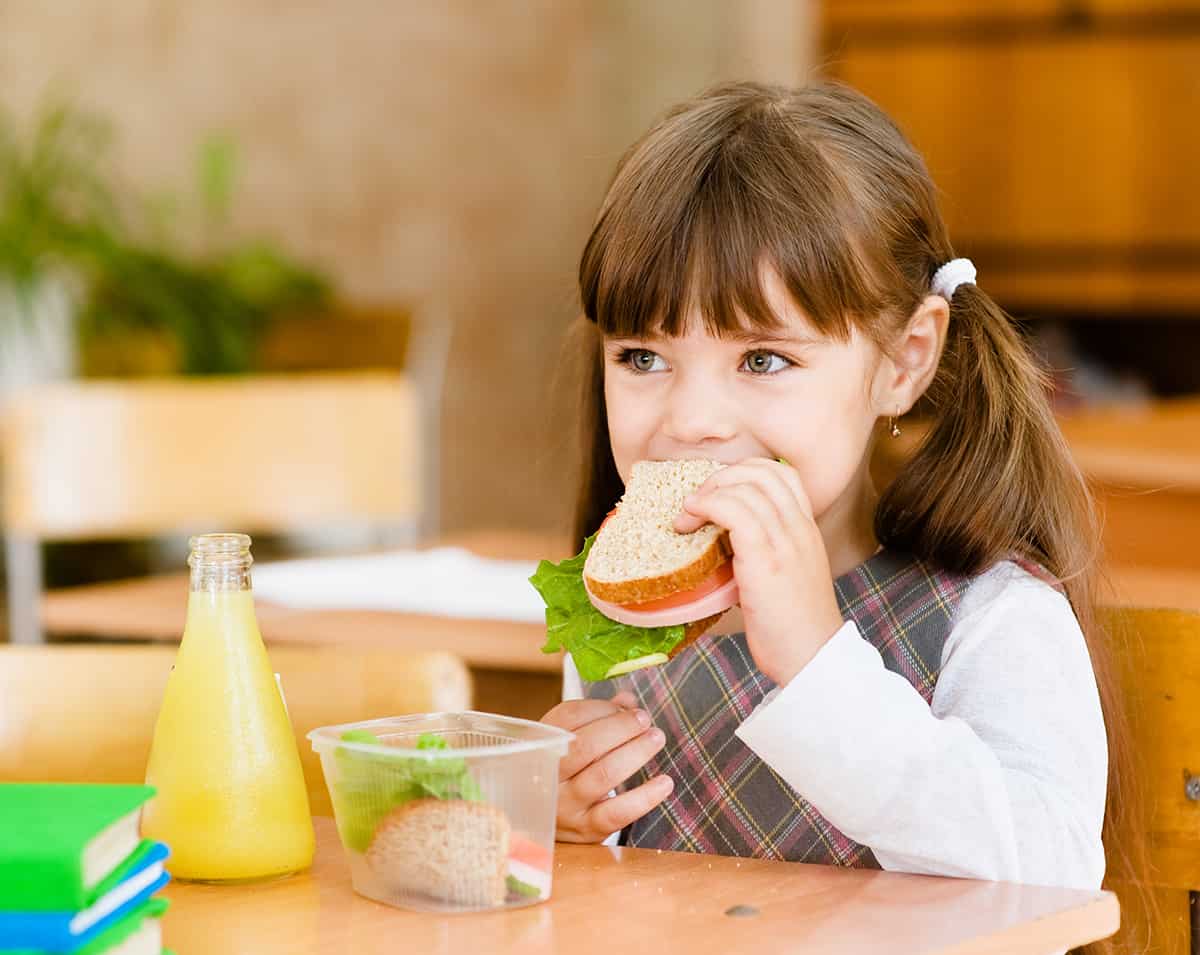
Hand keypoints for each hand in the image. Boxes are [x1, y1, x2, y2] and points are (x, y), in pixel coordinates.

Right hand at [541, 691, 673, 842]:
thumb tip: (629, 702)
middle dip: (620, 727)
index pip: (569, 716)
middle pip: (584, 745)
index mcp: (540, 743)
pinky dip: (645, 797)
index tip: (625, 707)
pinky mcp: (586, 828)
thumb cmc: (562, 770)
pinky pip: (617, 812)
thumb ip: (597, 717)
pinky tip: (665, 782)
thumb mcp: (568, 740)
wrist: (541, 820)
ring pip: (603, 775)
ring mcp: (566, 804)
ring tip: (656, 738)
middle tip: (644, 719)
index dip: (602, 707)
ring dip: (635, 753)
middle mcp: (548, 774)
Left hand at [674, 458, 843, 685]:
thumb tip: (724, 541)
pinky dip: (706, 506)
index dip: (745, 473)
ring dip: (707, 492)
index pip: (783, 475)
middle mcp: (800, 528)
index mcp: (807, 530)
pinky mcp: (766, 558)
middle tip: (698, 502)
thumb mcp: (786, 578)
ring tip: (687, 515)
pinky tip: (690, 522)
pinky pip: (734, 510)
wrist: (812, 658)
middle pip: (762, 471)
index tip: (718, 494)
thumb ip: (766, 552)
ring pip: (745, 486)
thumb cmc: (793, 627)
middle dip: (722, 477)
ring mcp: (785, 541)